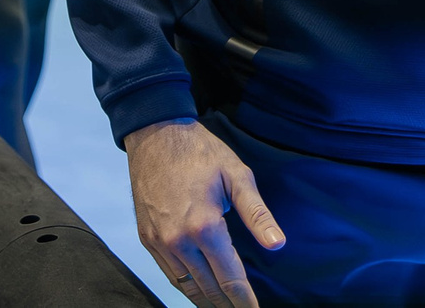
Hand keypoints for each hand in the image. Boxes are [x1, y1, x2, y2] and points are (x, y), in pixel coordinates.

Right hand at [125, 119, 281, 307]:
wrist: (155, 135)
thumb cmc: (200, 151)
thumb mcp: (236, 175)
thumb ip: (257, 213)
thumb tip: (277, 244)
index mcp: (205, 227)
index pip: (230, 277)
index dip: (245, 299)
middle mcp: (179, 241)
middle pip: (208, 288)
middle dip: (227, 304)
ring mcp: (160, 242)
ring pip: (186, 286)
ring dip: (206, 301)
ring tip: (223, 307)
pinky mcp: (147, 238)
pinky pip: (169, 273)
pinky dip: (185, 287)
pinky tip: (198, 290)